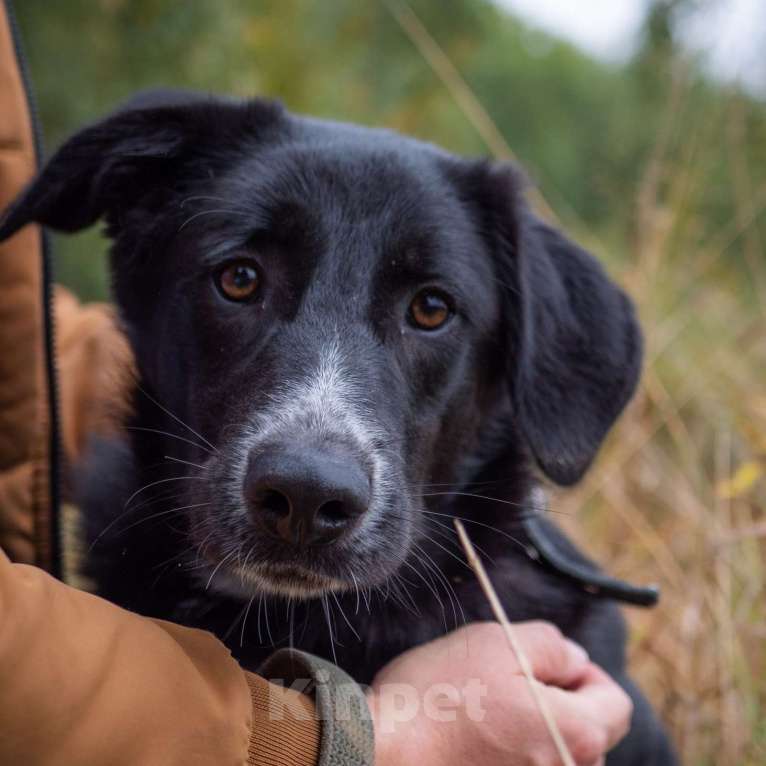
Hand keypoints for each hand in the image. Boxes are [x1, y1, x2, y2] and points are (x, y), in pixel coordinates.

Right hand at [367, 621, 632, 765]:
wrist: (381, 747)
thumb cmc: (440, 694)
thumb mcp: (499, 641)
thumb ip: (553, 646)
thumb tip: (576, 662)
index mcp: (576, 736)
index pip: (616, 703)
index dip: (583, 675)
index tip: (540, 666)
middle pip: (587, 732)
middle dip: (557, 702)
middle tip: (505, 684)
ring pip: (554, 752)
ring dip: (532, 729)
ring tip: (484, 714)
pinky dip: (509, 752)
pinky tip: (474, 740)